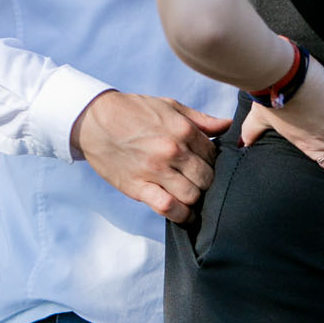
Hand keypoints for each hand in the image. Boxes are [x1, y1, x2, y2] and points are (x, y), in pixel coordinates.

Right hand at [71, 90, 231, 222]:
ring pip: (191, 196)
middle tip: (200, 184)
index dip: (214, 163)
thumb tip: (228, 125)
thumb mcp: (170, 106)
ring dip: (195, 200)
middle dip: (207, 183)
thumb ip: (201, 119)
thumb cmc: (135, 111)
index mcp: (183, 130)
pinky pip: (168, 207)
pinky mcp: (138, 187)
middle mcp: (172, 151)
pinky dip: (180, 215)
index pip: (214, 156)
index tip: (206, 167)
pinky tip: (184, 214)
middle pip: (206, 179)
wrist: (95, 120)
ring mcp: (155, 170)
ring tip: (192, 198)